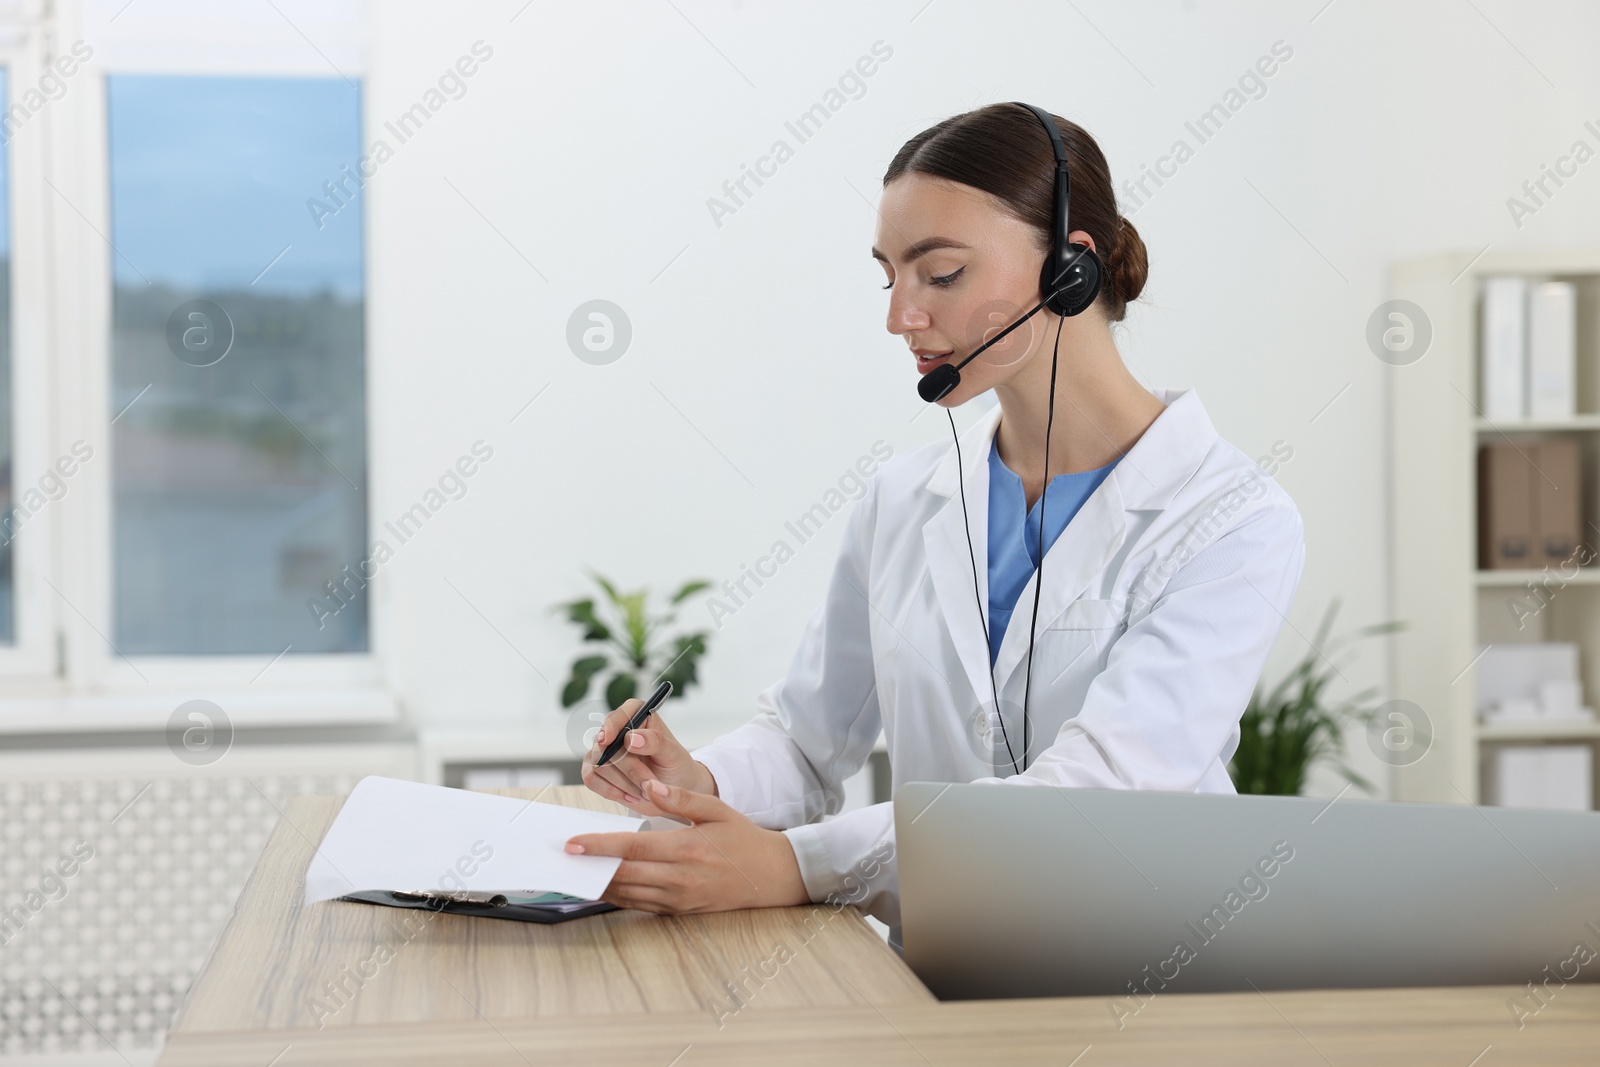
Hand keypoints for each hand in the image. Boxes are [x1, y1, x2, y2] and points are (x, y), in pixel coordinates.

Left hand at [565, 779, 808, 913]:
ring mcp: (679, 898)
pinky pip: (641, 905)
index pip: (632, 848)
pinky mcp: (679, 910)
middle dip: (590, 867)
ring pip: (628, 894)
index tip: (573, 844)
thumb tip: (651, 786)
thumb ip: (681, 799)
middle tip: (562, 860)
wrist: (771, 876)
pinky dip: (619, 896)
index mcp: (686, 849)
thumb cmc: (743, 839)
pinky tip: (604, 885)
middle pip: (624, 874)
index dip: (599, 846)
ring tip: (574, 872)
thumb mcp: (717, 810)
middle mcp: (679, 878)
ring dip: (600, 884)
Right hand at [582, 698, 717, 814]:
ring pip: (599, 764)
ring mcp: (602, 749)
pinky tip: (631, 796)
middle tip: (649, 784)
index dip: (610, 727)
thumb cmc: (674, 765)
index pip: (617, 716)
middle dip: (629, 769)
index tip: (607, 740)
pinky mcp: (595, 769)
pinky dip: (611, 791)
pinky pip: (590, 779)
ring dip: (623, 783)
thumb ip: (656, 742)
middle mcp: (616, 728)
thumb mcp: (673, 754)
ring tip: (645, 791)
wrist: (672, 788)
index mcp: (636, 713)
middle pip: (606, 746)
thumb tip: (631, 738)